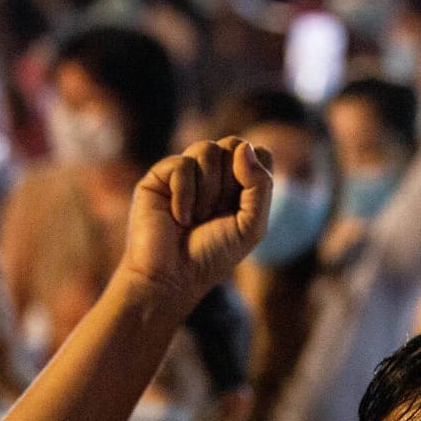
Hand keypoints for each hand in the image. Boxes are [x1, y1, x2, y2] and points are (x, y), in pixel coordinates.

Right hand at [117, 138, 271, 306]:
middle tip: (216, 214)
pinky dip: (185, 195)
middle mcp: (213, 173)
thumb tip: (244, 146)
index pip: (260, 153)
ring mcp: (186, 171)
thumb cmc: (213, 255)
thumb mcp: (252, 226)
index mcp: (240, 183)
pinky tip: (178, 217)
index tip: (242, 208)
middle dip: (231, 182)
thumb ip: (260, 185)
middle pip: (234, 144)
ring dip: (208, 191)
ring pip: (208, 149)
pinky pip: (182, 164)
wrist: (172, 276)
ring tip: (197, 218)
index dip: (256, 175)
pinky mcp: (160, 175)